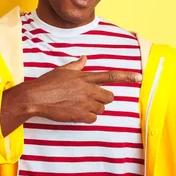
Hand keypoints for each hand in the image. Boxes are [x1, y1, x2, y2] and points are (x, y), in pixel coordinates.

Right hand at [0, 56, 142, 135]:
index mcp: (85, 77)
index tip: (139, 77)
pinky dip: (87, 117)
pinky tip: (76, 113)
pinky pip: (93, 118)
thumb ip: (77, 65)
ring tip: (78, 105)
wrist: (36, 98)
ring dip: (94, 108)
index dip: (126, 76)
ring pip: (102, 109)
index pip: (110, 76)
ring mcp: (85, 103)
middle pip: (109, 97)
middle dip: (103, 98)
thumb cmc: (48, 83)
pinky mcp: (81, 115)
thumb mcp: (63, 70)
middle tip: (90, 98)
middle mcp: (88, 90)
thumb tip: (84, 57)